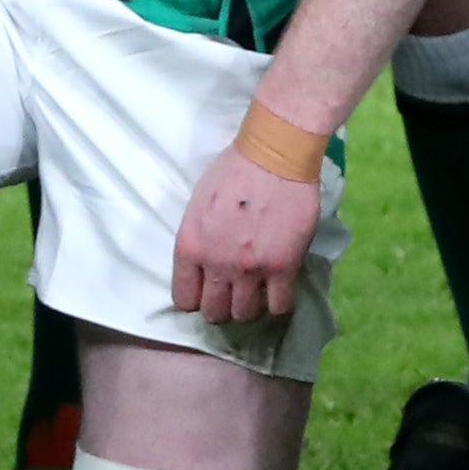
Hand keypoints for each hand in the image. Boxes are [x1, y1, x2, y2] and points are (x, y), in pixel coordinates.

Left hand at [168, 144, 323, 324]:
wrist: (274, 155)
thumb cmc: (233, 170)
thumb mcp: (197, 205)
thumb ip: (199, 239)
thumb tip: (205, 262)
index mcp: (190, 247)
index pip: (185, 300)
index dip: (197, 300)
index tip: (208, 293)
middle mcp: (216, 264)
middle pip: (215, 312)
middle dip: (223, 307)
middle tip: (234, 294)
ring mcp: (250, 269)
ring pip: (245, 314)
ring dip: (250, 307)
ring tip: (257, 293)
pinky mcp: (283, 267)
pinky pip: (279, 305)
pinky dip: (279, 304)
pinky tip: (280, 292)